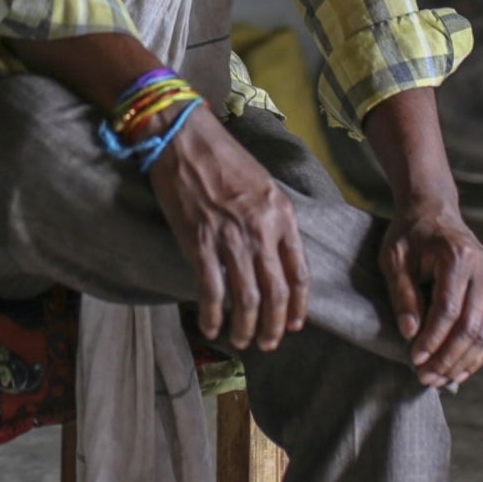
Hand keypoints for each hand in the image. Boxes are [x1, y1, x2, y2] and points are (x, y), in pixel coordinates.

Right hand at [149, 106, 309, 351]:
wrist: (184, 138)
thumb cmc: (223, 157)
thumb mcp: (263, 185)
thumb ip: (273, 220)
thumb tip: (275, 255)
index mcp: (281, 214)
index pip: (298, 272)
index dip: (297, 305)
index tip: (293, 323)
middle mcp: (261, 230)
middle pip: (275, 292)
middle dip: (274, 325)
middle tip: (268, 343)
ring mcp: (231, 238)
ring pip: (246, 298)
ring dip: (246, 327)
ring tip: (242, 340)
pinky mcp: (200, 243)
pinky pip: (211, 290)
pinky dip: (213, 315)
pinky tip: (211, 327)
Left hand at [380, 200, 482, 387]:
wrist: (434, 210)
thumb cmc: (409, 234)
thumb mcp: (395, 258)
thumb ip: (403, 295)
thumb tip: (410, 334)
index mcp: (458, 257)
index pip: (448, 310)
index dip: (431, 339)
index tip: (413, 359)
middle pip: (470, 325)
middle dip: (447, 357)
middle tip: (425, 378)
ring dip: (462, 361)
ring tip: (438, 380)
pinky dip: (476, 354)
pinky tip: (459, 372)